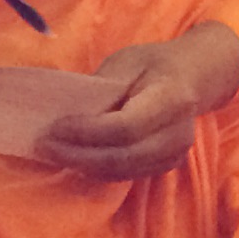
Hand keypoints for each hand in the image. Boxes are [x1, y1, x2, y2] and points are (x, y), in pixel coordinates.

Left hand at [34, 24, 238, 183]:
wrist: (194, 77)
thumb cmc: (154, 65)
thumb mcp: (127, 62)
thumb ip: (101, 88)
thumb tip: (64, 114)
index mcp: (171, 98)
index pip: (126, 127)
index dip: (87, 132)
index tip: (54, 128)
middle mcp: (178, 132)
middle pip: (123, 156)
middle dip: (78, 155)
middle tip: (44, 147)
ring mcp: (176, 153)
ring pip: (123, 171)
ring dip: (84, 166)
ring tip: (53, 153)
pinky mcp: (167, 166)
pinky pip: (128, 175)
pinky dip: (98, 171)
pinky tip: (75, 160)